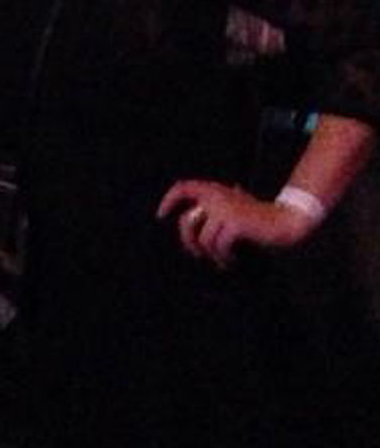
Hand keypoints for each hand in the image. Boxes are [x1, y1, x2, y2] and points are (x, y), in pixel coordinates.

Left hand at [157, 179, 313, 266]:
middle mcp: (217, 196)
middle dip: (188, 243)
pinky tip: (230, 260)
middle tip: (197, 255)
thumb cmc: (262, 214)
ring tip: (222, 260)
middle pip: (186, 222)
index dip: (169, 200)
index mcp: (215, 190)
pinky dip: (222, 257)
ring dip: (211, 254)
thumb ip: (223, 200)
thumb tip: (204, 205)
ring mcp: (225, 209)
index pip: (183, 187)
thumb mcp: (239, 202)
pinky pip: (217, 245)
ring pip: (203, 239)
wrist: (287, 220)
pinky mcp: (234, 224)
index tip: (161, 215)